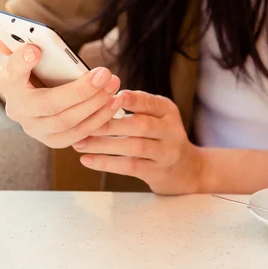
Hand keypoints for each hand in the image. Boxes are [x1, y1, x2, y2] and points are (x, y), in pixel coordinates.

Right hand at [0, 32, 123, 148]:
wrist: (34, 100)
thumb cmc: (33, 71)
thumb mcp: (24, 55)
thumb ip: (16, 43)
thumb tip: (0, 33)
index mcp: (7, 83)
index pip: (10, 73)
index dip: (21, 63)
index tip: (35, 50)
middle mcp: (18, 110)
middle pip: (49, 104)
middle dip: (81, 90)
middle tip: (104, 73)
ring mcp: (35, 129)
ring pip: (68, 122)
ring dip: (96, 104)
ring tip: (114, 85)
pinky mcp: (53, 141)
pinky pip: (79, 134)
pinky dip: (100, 119)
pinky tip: (115, 102)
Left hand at [72, 90, 202, 194]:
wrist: (187, 170)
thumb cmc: (162, 137)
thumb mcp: (159, 116)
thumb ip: (138, 106)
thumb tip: (101, 96)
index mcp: (168, 111)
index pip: (150, 102)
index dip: (131, 100)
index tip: (108, 96)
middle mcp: (171, 131)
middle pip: (141, 125)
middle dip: (110, 124)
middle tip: (83, 123)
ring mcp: (166, 153)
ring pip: (134, 147)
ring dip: (104, 145)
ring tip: (80, 142)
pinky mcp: (157, 172)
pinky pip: (130, 167)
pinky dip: (107, 163)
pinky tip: (88, 160)